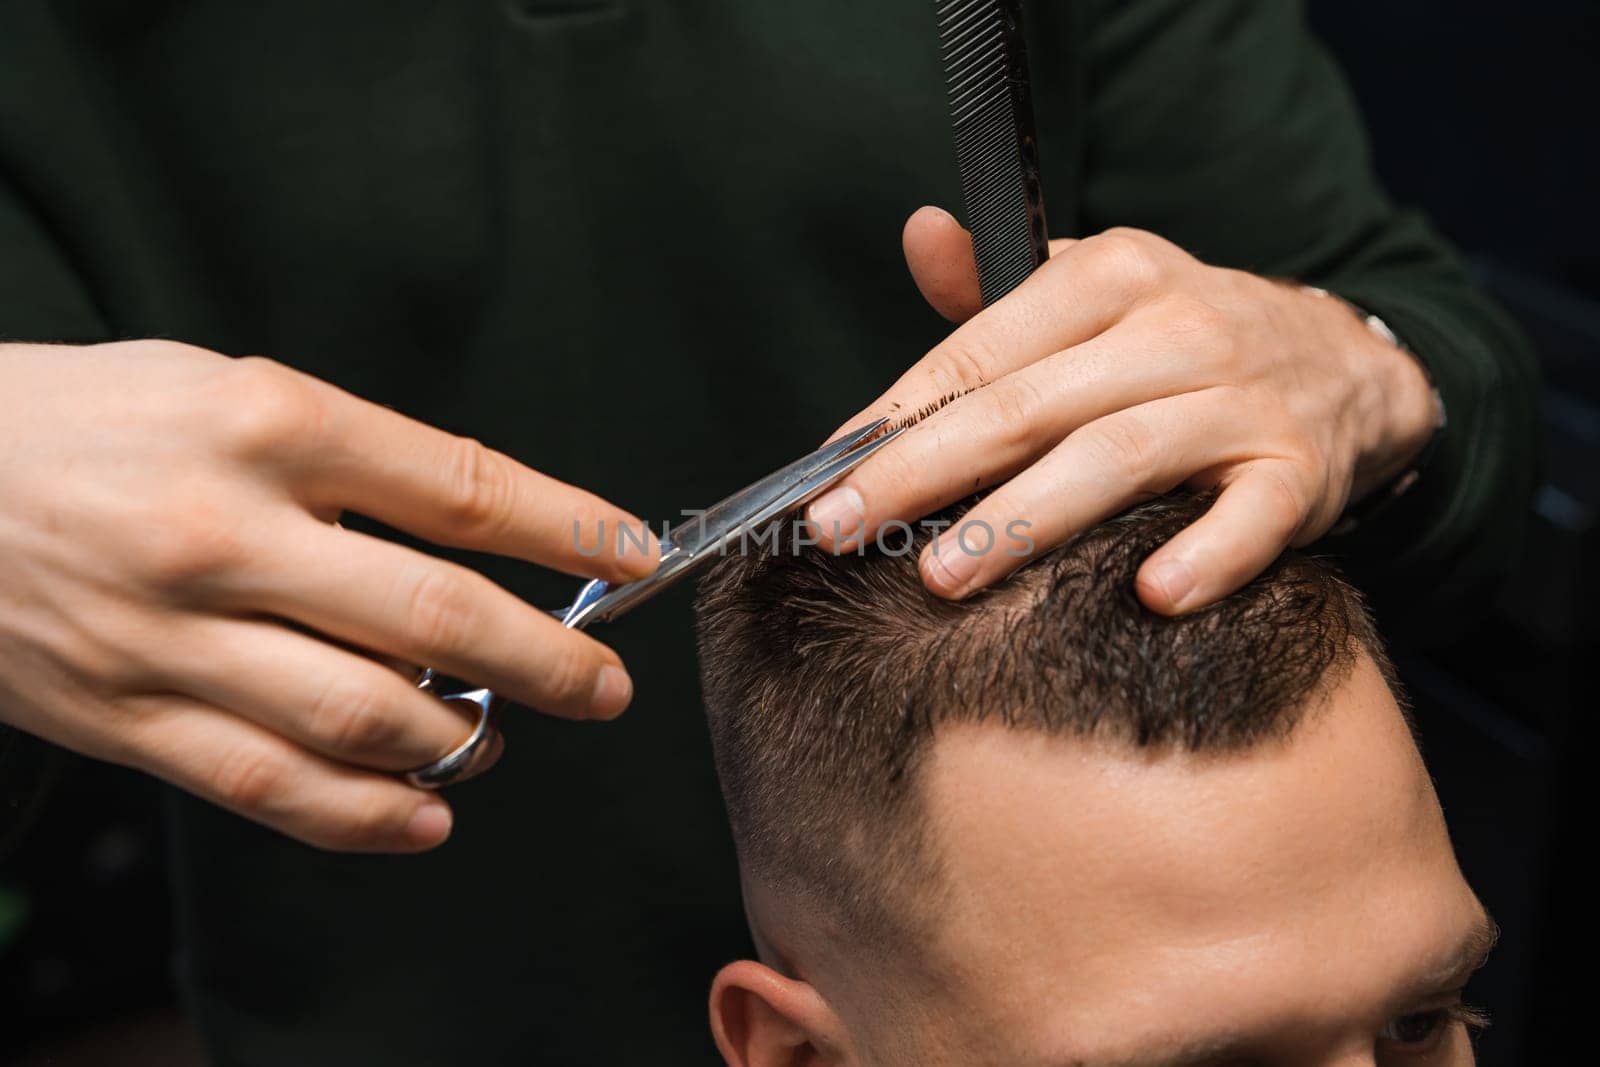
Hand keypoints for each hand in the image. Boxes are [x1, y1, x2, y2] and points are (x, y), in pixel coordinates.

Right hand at [0, 341, 656, 850]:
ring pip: (363, 715)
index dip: (565, 530)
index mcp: (264, 424)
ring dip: (462, 739)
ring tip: (499, 733)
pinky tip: (426, 814)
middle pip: (433, 614)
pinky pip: (269, 786)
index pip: (457, 489)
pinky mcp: (125, 717)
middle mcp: (225, 532)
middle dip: (547, 659)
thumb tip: (479, 535)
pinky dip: (365, 815)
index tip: (631, 554)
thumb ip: (349, 458)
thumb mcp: (223, 387)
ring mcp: (171, 635)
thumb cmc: (87, 421)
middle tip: (605, 687)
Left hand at [808, 207, 1439, 613]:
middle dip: (923, 469)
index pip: (980, 349)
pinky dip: (1208, 554)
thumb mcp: (1096, 291)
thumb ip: (998, 285)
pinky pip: (1253, 516)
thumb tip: (919, 235)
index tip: (822, 474)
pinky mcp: (1300, 470)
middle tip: (841, 528)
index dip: (895, 416)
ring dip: (1026, 518)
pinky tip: (1152, 596)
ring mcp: (1240, 399)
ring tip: (943, 573)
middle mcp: (1175, 327)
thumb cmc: (1180, 342)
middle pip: (1029, 404)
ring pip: (1118, 457)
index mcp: (1111, 275)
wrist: (1346, 365)